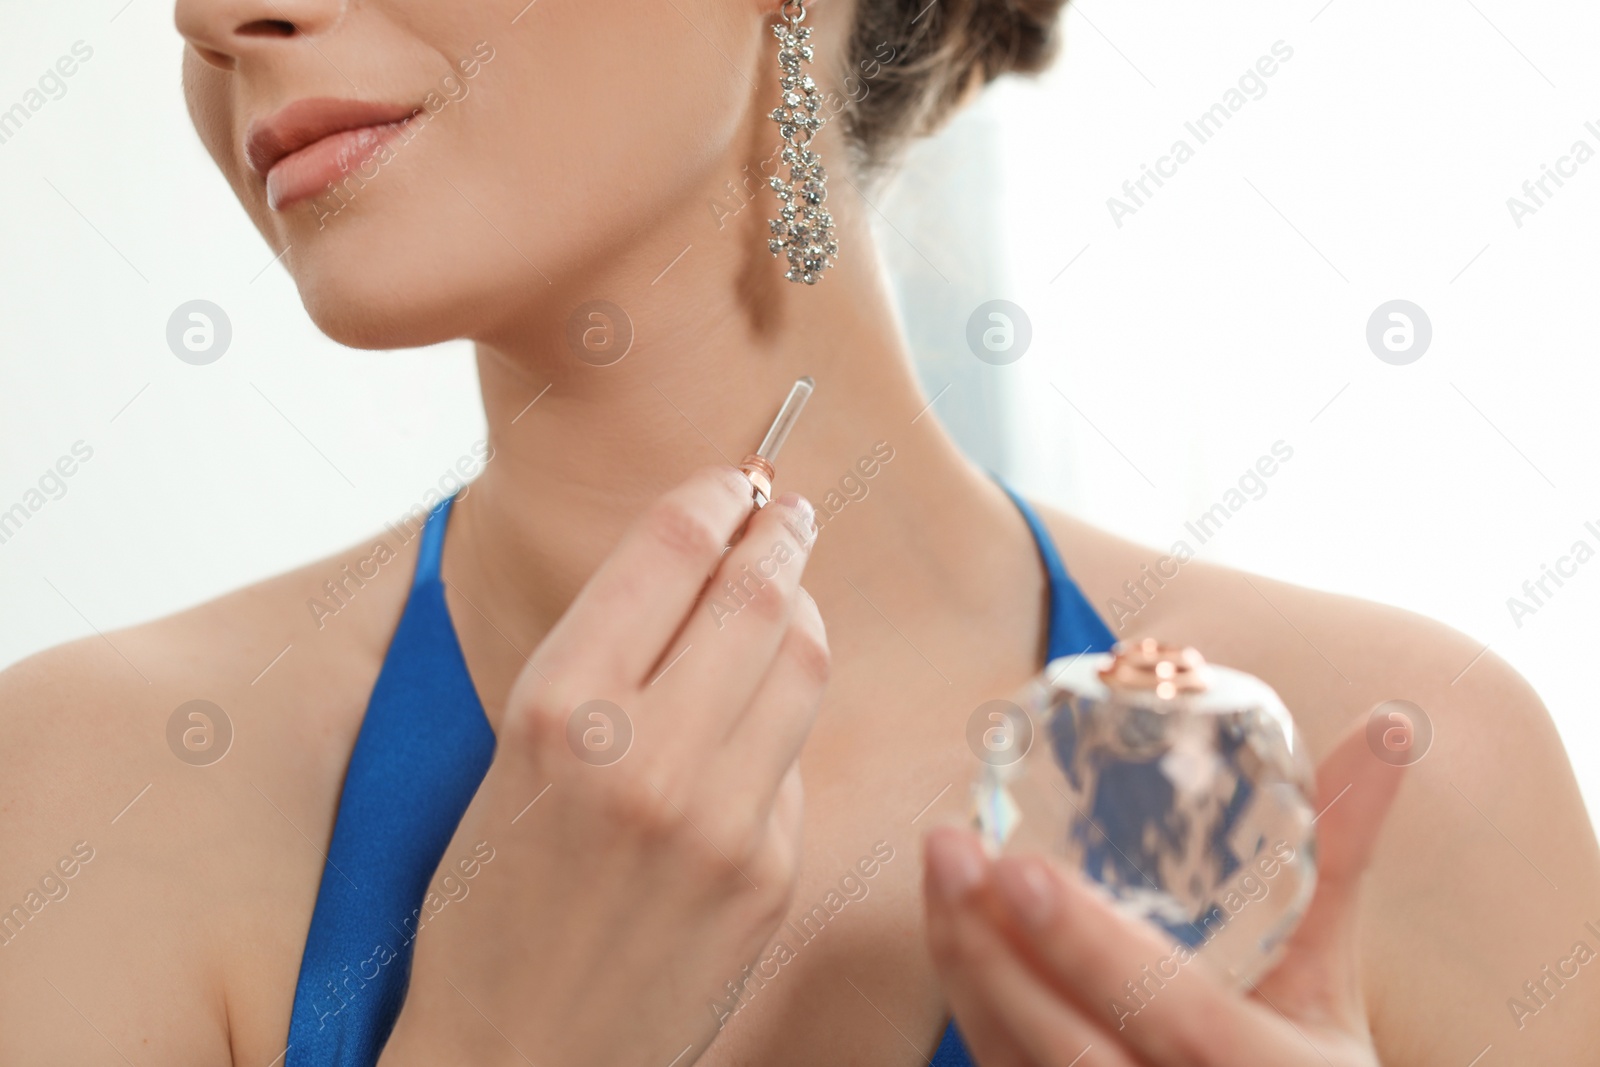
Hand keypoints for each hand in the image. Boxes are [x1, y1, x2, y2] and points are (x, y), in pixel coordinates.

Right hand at [382, 466, 826, 1066]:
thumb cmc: (486, 912)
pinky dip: (782, 719)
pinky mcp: (769, 872)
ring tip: (791, 592)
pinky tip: (757, 716)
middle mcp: (646, 754)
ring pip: (803, 661)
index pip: (669, 553)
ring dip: (803, 610)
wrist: (517, 1060)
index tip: (733, 481)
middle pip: (757, 593)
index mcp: (557, 710)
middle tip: (789, 511)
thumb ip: (595, 664)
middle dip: (781, 532)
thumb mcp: (505, 759)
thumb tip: (685, 578)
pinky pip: (794, 757)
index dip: (714, 497)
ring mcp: (721, 817)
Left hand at [923, 722, 1406, 1066]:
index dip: (1094, 950)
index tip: (1019, 867)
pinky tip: (950, 925)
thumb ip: (1341, 854)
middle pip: (1069, 1051)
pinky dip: (972, 1000)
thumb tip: (1392, 724)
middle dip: (996, 953)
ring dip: (967, 969)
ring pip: (1017, 1065)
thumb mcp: (1332, 977)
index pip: (1174, 1014)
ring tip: (941, 868)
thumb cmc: (1307, 1064)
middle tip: (950, 846)